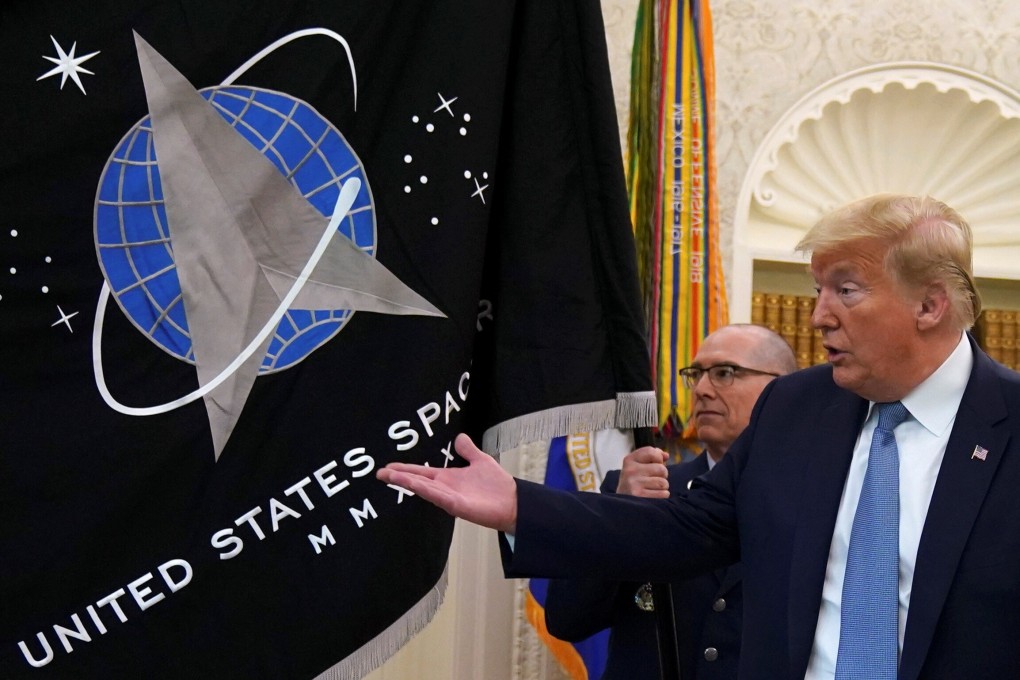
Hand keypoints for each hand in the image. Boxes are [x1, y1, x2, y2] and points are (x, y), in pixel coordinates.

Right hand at [376, 433, 518, 532]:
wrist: (513, 502)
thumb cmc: (498, 485)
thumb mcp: (480, 460)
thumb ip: (468, 450)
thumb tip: (459, 437)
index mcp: (448, 478)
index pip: (421, 472)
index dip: (405, 470)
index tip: (388, 467)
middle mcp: (445, 488)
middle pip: (417, 481)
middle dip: (398, 477)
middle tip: (379, 473)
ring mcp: (449, 498)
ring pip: (423, 488)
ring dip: (406, 483)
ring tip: (388, 476)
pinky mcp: (456, 506)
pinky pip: (437, 496)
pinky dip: (424, 490)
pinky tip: (412, 484)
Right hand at [615, 447, 668, 497]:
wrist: (621, 505)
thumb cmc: (634, 482)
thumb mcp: (638, 466)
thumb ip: (652, 457)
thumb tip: (666, 455)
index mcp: (629, 460)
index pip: (652, 452)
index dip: (659, 459)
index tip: (655, 464)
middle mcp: (630, 470)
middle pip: (661, 469)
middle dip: (662, 475)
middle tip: (653, 480)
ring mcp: (634, 484)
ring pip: (663, 482)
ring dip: (662, 487)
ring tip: (652, 489)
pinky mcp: (640, 497)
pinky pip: (663, 494)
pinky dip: (662, 496)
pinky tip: (653, 497)